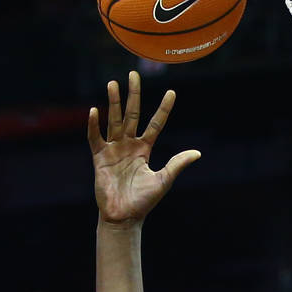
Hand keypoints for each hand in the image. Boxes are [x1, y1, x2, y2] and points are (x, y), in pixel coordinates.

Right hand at [88, 70, 200, 224]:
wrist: (124, 216)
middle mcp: (128, 145)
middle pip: (132, 115)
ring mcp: (113, 149)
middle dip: (133, 95)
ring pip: (114, 121)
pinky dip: (94, 125)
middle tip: (134, 75)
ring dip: (113, 103)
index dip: (163, 109)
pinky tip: (95, 111)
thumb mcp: (164, 180)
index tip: (172, 92)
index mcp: (144, 149)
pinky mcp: (99, 157)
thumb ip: (177, 164)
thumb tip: (197, 153)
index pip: (155, 124)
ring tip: (114, 84)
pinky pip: (95, 137)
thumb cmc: (144, 201)